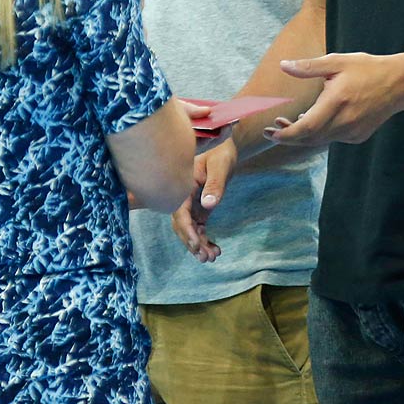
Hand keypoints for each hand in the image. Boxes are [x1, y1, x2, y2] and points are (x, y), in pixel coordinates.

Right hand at [170, 137, 237, 262]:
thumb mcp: (220, 165)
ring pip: (189, 229)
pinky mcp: (198, 208)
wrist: (223, 145)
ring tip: (212, 257)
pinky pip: (198, 227)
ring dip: (198, 244)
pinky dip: (204, 239)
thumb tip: (209, 205)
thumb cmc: (220, 151)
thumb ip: (215, 184)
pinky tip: (215, 249)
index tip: (196, 244)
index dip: (186, 230)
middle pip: (182, 225)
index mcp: (182, 186)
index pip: (180, 212)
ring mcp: (190, 204)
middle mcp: (182, 197)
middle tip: (206, 258)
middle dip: (192, 243)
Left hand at [264, 53, 403, 145]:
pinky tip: (318, 119)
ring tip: (291, 122)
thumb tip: (283, 65)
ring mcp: (352, 132)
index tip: (271, 131)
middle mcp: (343, 122)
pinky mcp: (358, 137)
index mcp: (335, 102)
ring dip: (304, 134)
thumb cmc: (367, 69)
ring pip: (321, 140)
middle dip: (288, 136)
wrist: (400, 84)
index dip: (285, 134)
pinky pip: (334, 138)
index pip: (304, 128)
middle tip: (273, 128)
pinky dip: (321, 133)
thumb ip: (308, 67)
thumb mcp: (337, 62)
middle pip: (309, 139)